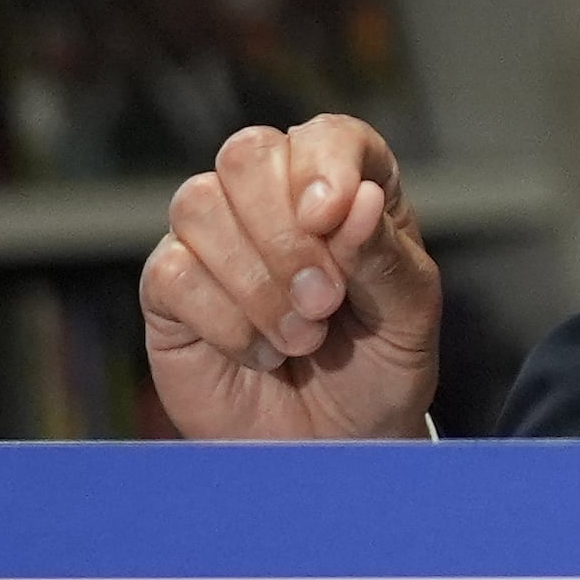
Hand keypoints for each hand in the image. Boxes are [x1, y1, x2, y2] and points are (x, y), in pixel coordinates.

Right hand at [139, 116, 442, 439]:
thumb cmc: (380, 367)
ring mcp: (217, 240)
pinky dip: (225, 320)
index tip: (329, 216)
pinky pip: (172, 272)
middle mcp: (275, 199)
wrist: (337, 444)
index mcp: (349, 188)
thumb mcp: (408, 317)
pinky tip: (261, 353)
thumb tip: (357, 203)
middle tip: (324, 300)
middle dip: (284, 232)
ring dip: (256, 281)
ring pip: (200, 204)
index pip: (327, 136)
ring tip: (302, 337)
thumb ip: (384, 257)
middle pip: (247, 155)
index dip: (324, 165)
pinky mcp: (171, 290)